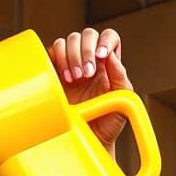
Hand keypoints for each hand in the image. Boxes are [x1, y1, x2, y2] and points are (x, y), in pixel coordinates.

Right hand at [47, 28, 132, 149]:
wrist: (89, 140)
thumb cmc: (108, 123)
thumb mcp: (122, 99)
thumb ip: (121, 76)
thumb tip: (110, 55)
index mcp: (109, 64)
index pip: (108, 37)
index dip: (105, 40)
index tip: (101, 56)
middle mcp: (90, 60)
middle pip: (87, 35)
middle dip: (86, 50)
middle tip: (87, 73)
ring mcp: (71, 64)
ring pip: (69, 40)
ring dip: (72, 55)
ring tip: (76, 79)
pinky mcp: (54, 71)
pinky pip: (53, 51)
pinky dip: (58, 58)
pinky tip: (66, 78)